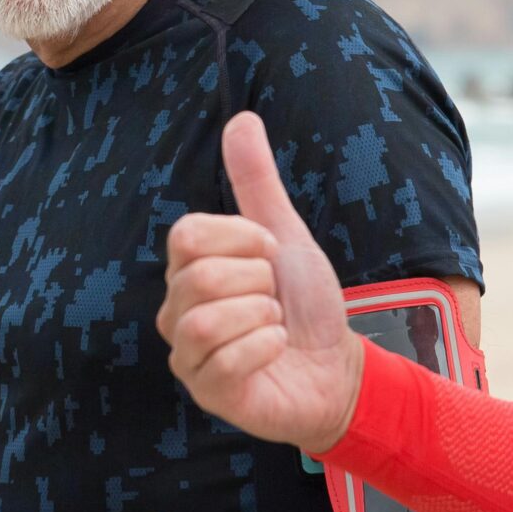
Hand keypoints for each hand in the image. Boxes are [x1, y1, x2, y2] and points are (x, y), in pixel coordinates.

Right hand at [157, 111, 362, 453]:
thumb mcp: (285, 234)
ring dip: (262, 317)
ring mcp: (187, 355)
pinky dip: (267, 347)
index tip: (270, 253)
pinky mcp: (207, 393)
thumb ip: (257, 182)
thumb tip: (242, 118)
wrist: (336, 365)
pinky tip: (277, 350)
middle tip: (275, 298)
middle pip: (200, 276)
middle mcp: (176, 311)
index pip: (187, 234)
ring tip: (275, 324)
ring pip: (207, 321)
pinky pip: (227, 361)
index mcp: (188, 269)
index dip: (242, 238)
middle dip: (259, 282)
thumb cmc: (304, 303)